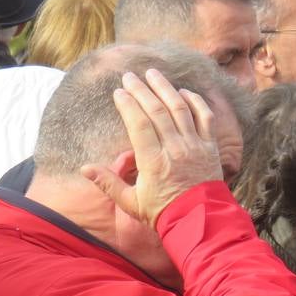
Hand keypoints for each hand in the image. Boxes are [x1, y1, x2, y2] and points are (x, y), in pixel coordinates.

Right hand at [81, 69, 221, 226]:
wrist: (199, 221)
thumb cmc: (163, 212)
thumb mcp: (131, 202)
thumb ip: (108, 183)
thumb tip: (84, 168)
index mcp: (153, 162)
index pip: (139, 125)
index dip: (128, 105)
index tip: (119, 91)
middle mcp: (175, 149)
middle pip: (157, 111)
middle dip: (142, 90)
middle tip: (130, 76)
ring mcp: (195, 146)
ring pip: (180, 109)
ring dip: (165, 88)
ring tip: (153, 74)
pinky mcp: (210, 147)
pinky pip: (205, 118)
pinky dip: (195, 102)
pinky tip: (184, 91)